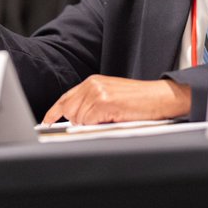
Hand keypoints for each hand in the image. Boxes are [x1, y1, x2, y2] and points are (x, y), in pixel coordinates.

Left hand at [41, 77, 191, 125]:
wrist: (160, 97)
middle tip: (99, 122)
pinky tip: (113, 119)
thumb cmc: (140, 101)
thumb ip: (92, 103)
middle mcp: (92, 84)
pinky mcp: (104, 102)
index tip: (47, 121)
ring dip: (91, 125)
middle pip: (69, 111)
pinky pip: (89, 122)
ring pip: (78, 119)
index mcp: (93, 82)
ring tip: (111, 118)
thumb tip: (76, 119)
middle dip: (79, 122)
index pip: (66, 98)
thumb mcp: (112, 96)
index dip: (54, 111)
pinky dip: (98, 125)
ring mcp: (97, 93)